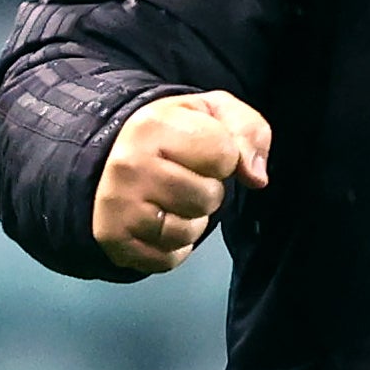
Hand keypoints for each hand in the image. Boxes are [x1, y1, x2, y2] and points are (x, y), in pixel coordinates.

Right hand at [93, 90, 270, 273]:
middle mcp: (129, 165)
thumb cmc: (172, 132)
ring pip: (189, 232)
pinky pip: (168, 259)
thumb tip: (256, 176)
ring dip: (194, 219)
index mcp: (154, 125)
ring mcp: (117, 206)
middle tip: (189, 176)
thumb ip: (248, 131)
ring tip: (176, 197)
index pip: (225, 155)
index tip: (207, 151)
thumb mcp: (214, 110)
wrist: (114, 154)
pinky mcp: (113, 240)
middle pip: (208, 197)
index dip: (227, 156)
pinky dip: (175, 246)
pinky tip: (162, 220)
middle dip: (210, 189)